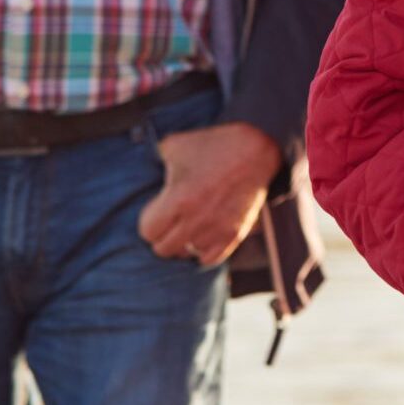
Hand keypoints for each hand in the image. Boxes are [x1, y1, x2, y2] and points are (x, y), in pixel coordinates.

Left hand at [137, 122, 283, 266]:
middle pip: (164, 249)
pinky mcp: (234, 234)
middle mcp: (196, 220)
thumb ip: (155, 160)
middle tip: (169, 222)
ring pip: (187, 254)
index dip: (149, 222)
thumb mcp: (175, 145)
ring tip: (187, 226)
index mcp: (178, 199)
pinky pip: (211, 259)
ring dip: (183, 243)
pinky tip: (202, 237)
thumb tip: (147, 166)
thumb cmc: (213, 145)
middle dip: (162, 235)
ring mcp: (216, 230)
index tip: (156, 211)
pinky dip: (203, 252)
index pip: (148, 232)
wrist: (256, 151)